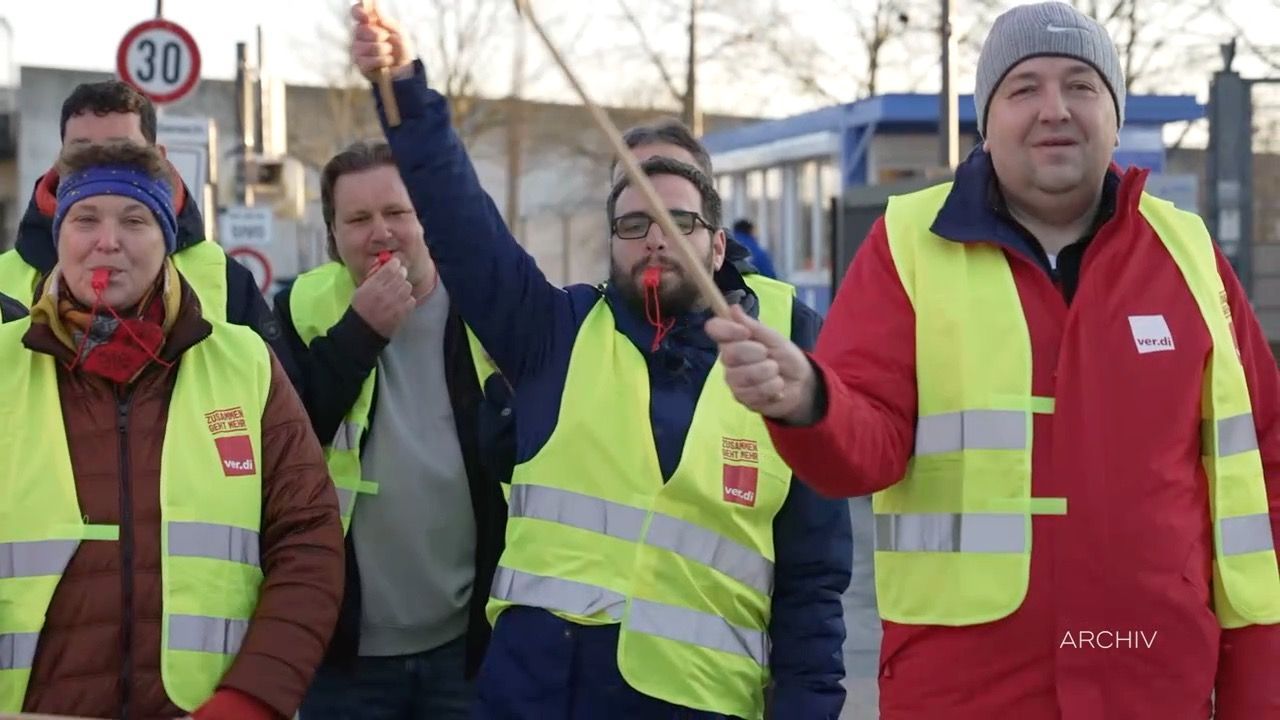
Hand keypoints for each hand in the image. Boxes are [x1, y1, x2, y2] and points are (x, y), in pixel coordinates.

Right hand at [350, 1, 415, 80]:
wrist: (404, 69)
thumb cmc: (400, 48)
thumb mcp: (399, 32)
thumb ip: (387, 21)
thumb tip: (376, 7)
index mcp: (368, 23)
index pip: (356, 12)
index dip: (359, 12)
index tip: (367, 17)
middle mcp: (359, 35)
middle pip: (361, 29)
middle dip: (379, 35)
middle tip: (387, 40)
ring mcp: (358, 50)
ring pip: (367, 46)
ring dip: (384, 49)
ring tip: (389, 53)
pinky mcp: (360, 65)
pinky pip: (369, 60)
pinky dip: (383, 60)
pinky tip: (387, 62)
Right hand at [351, 257, 415, 338]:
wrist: (364, 330)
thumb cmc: (360, 308)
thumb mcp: (361, 289)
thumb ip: (373, 276)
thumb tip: (384, 264)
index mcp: (372, 286)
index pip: (390, 268)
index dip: (394, 264)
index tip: (395, 263)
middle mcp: (385, 293)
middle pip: (401, 275)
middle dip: (400, 274)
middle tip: (398, 276)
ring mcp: (395, 304)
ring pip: (407, 286)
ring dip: (404, 286)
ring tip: (399, 290)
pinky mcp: (402, 313)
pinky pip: (411, 300)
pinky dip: (408, 299)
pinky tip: (401, 301)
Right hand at [706, 305, 818, 424]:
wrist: (802, 383)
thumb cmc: (785, 357)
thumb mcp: (774, 338)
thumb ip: (753, 326)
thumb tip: (733, 308)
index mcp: (734, 340)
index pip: (715, 329)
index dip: (728, 330)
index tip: (746, 333)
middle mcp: (728, 360)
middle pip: (729, 354)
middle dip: (756, 353)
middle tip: (770, 357)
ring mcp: (733, 380)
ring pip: (743, 375)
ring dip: (768, 373)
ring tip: (776, 373)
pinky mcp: (742, 398)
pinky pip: (753, 392)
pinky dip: (771, 388)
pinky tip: (776, 388)